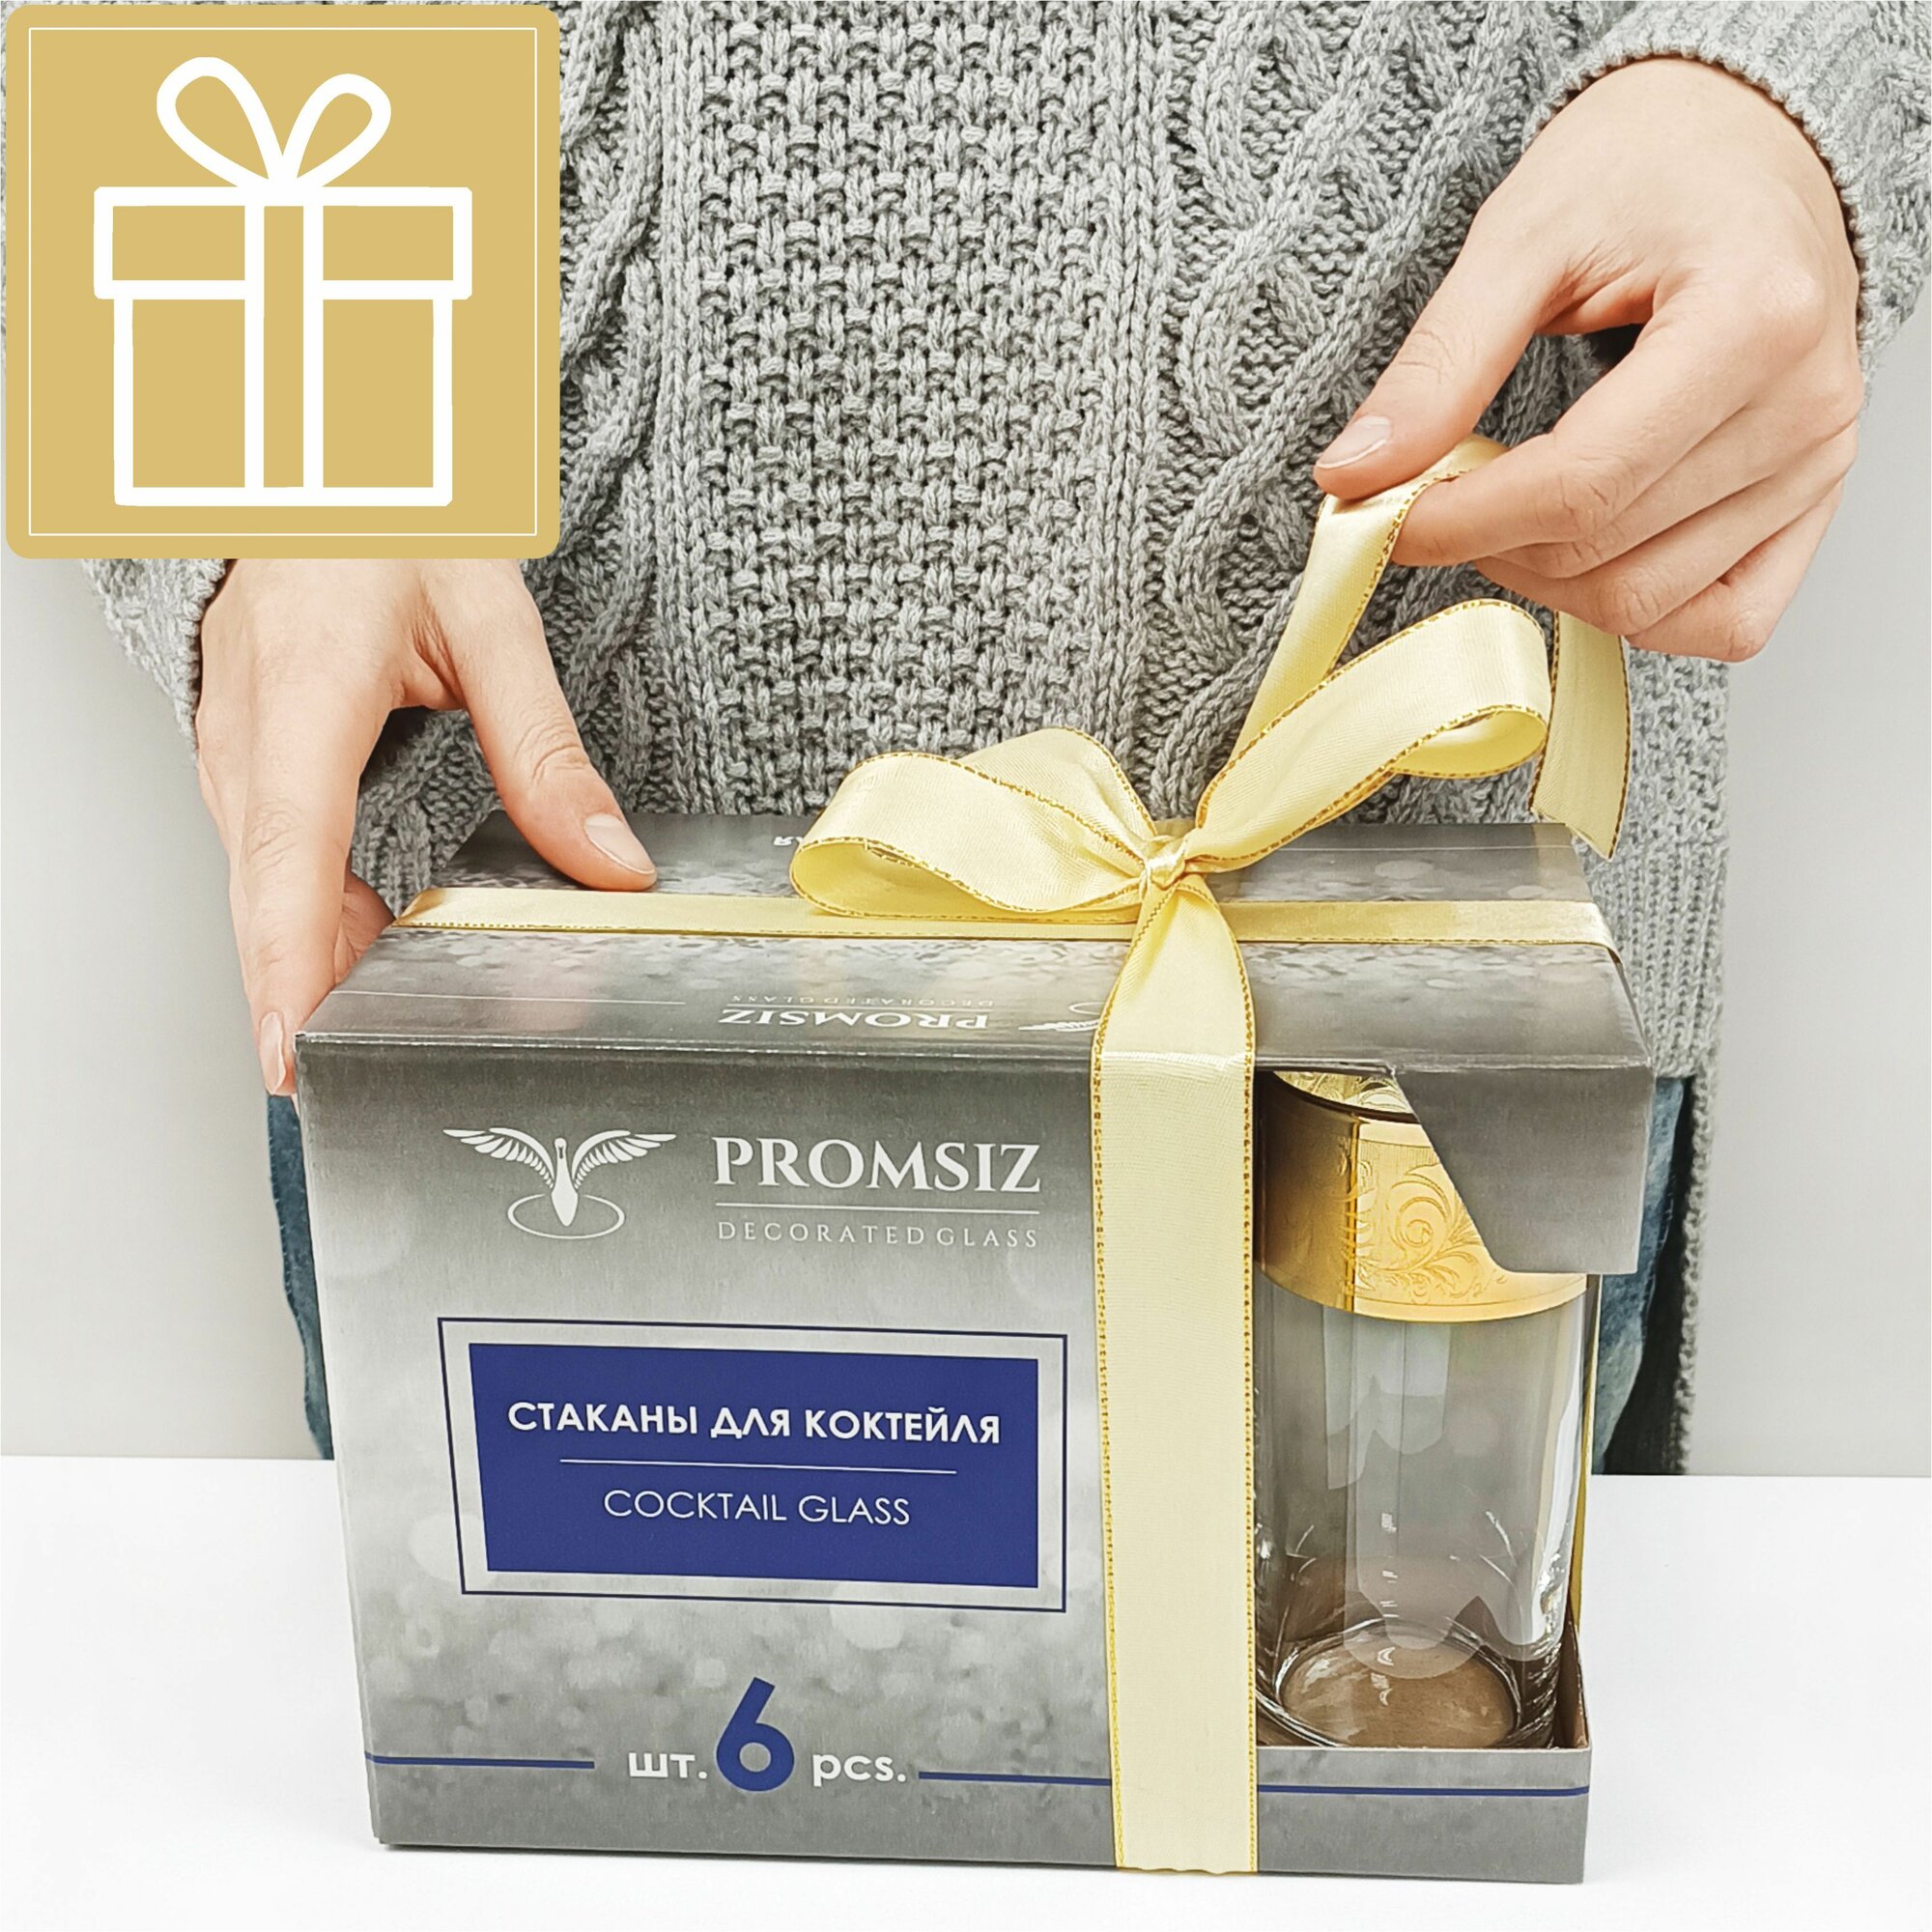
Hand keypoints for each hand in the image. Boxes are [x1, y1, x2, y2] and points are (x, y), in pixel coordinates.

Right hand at [196, 558, 654, 1095]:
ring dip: (309, 956)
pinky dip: (310, 910)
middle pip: (266, 888)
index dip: (288, 959)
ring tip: (372, 1025)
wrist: (320, 464)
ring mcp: (235, 740)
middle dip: (300, 991)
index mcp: (307, 684)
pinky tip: (362, 947)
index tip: (294, 1047)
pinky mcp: (248, 752)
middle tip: (353, 1075)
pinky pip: (272, 854)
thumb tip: (607, 860)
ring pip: (264, 879)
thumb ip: (545, 750)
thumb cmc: (388, 515)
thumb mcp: (490, 620)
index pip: (293, 847)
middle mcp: (249, 724)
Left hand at [1313, 57, 1861, 662]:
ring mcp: (1819, 463)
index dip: (1459, 522)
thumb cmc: (1647, 164)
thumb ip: (1438, 365)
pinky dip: (1639, 610)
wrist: (1743, 140)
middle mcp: (1806, 405)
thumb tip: (1354, 475)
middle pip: (1606, 555)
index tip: (1381, 513)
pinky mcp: (1815, 500)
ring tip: (1503, 506)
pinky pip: (1725, 619)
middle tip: (1433, 494)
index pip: (1578, 488)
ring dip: (1547, 581)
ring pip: (1650, 602)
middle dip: (1489, 544)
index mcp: (1752, 319)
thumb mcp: (1520, 236)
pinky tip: (1583, 551)